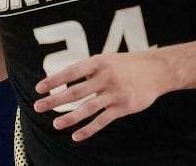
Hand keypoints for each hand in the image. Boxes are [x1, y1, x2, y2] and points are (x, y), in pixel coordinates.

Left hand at [32, 50, 170, 141]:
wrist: (157, 70)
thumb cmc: (127, 64)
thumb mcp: (107, 59)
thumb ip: (88, 68)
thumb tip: (65, 78)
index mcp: (98, 63)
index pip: (71, 72)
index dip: (54, 80)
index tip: (38, 88)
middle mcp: (105, 77)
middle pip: (75, 92)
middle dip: (55, 100)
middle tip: (38, 107)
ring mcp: (114, 93)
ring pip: (87, 108)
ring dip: (70, 117)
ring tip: (55, 124)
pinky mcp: (123, 107)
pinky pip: (102, 120)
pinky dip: (88, 129)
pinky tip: (76, 136)